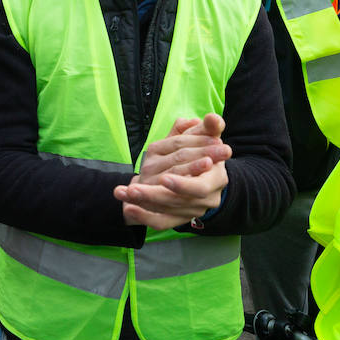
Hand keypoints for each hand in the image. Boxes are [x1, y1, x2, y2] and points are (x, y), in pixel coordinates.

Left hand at [114, 114, 230, 229]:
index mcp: (216, 180)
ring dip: (144, 202)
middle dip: (155, 195)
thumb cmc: (206, 151)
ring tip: (124, 192)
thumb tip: (212, 118)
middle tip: (134, 188)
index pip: (199, 187)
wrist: (208, 174)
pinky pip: (161, 222)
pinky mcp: (179, 218)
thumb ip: (210, 127)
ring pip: (167, 212)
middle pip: (179, 202)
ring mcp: (192, 211)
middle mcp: (206, 199)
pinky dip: (145, 217)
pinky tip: (128, 209)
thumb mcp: (209, 137)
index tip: (164, 178)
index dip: (183, 184)